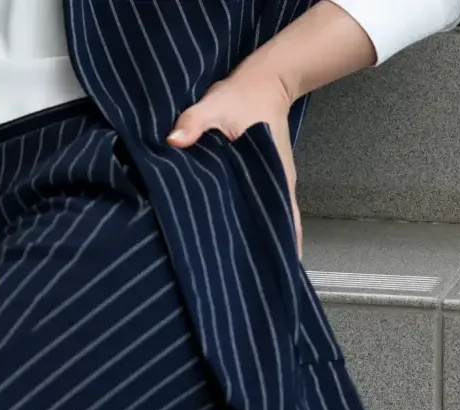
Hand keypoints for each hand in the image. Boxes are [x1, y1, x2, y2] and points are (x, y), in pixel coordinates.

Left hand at [167, 63, 301, 257]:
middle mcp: (277, 185)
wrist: (263, 79)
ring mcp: (269, 183)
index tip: (275, 271)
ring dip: (258, 240)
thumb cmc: (244, 95)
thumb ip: (195, 122)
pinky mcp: (259, 178)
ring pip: (268, 219)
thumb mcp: (216, 105)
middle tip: (247, 279)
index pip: (285, 221)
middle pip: (275, 228)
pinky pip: (259, 207)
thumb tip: (174, 140)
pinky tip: (235, 236)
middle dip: (264, 253)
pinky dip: (251, 222)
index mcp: (275, 176)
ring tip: (240, 269)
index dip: (282, 247)